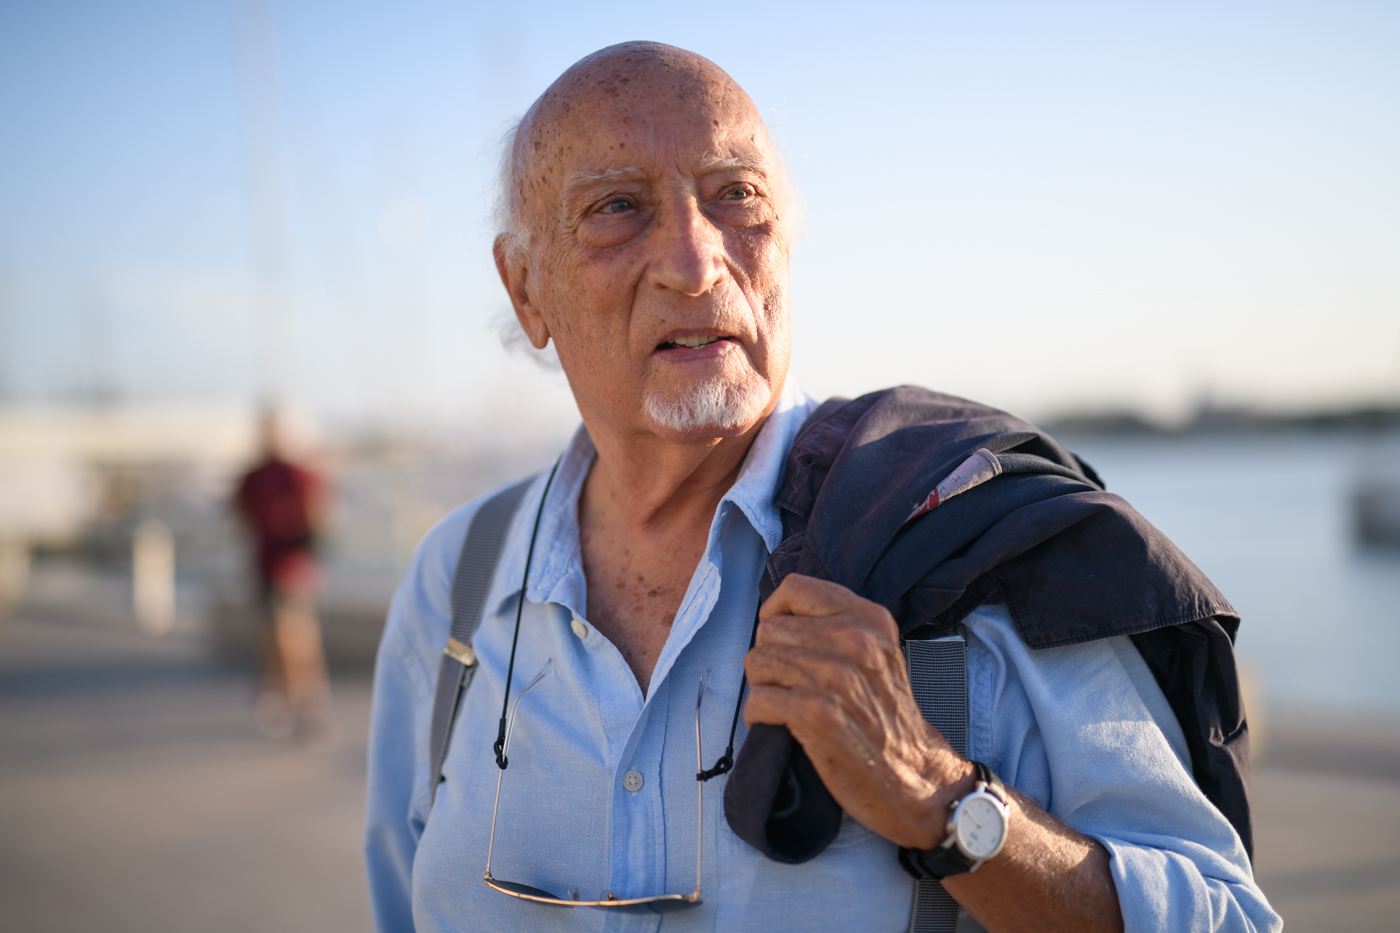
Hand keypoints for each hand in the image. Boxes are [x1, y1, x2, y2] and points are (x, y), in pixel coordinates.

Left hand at [742, 574, 975, 848]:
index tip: (782, 637)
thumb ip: (838, 623)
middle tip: (791, 683)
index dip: (776, 612)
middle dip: (771, 657)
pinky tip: (783, 725)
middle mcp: (855, 641)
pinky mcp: (818, 715)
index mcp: (868, 618)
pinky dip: (760, 716)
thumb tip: (777, 612)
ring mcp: (836, 677)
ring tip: (789, 703)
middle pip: (769, 629)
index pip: (795, 588)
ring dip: (764, 687)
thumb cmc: (886, 714)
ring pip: (758, 662)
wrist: (914, 774)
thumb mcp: (877, 651)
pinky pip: (758, 700)